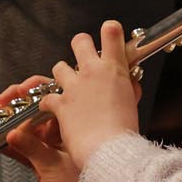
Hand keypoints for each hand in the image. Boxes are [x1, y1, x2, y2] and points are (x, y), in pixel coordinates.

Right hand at [0, 76, 96, 181]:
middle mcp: (62, 132)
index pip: (51, 99)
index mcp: (74, 123)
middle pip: (34, 111)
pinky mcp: (41, 162)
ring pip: (25, 128)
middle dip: (14, 104)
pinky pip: (22, 148)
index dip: (32, 93)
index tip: (16, 92)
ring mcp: (50, 147)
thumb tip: (13, 134)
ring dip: (5, 120)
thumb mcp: (56, 164)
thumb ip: (33, 150)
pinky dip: (7, 142)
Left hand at [40, 20, 141, 164]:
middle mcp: (92, 72)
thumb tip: (129, 83)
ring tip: (68, 87)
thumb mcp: (133, 104)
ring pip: (60, 66)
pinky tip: (55, 111)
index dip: (110, 30)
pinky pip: (48, 97)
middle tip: (84, 56)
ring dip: (63, 75)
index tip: (110, 33)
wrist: (110, 150)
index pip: (111, 33)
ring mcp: (74, 86)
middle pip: (80, 41)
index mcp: (115, 69)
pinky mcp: (60, 103)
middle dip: (81, 46)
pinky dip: (50, 104)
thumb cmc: (125, 132)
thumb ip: (128, 89)